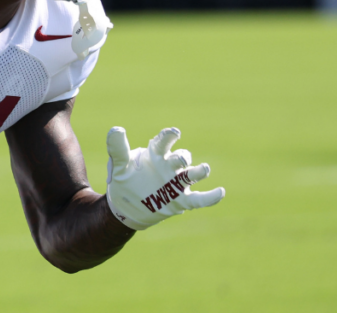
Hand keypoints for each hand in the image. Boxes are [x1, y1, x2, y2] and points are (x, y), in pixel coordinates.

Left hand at [105, 127, 224, 229]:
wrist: (126, 206)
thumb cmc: (125, 179)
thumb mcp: (119, 165)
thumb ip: (118, 148)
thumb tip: (116, 129)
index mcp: (155, 154)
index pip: (164, 142)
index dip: (169, 136)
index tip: (174, 133)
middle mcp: (169, 166)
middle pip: (181, 157)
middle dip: (183, 157)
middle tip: (181, 159)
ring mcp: (176, 183)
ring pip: (192, 175)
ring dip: (199, 171)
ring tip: (204, 169)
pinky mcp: (182, 200)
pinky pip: (199, 199)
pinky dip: (211, 197)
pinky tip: (220, 192)